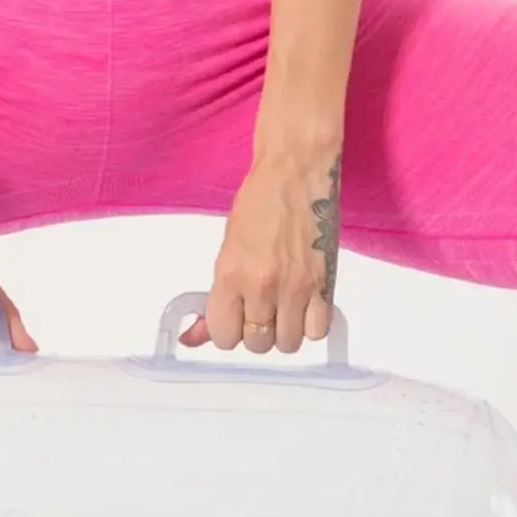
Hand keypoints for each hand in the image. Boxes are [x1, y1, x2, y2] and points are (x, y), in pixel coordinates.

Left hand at [182, 144, 341, 353]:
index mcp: (230, 276)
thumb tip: (192, 338)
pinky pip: (318, 330)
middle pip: (257, 344)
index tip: (234, 320)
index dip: (228, 332)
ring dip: (284, 332)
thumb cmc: (257, 205)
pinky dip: (310, 325)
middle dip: (256, 333)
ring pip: (288, 343)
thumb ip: (215, 299)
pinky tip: (304, 307)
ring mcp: (296, 287)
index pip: (223, 337)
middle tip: (260, 310)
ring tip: (283, 310)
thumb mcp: (225, 252)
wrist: (295, 172)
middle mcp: (262, 286)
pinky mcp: (325, 283)